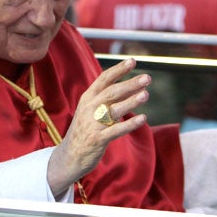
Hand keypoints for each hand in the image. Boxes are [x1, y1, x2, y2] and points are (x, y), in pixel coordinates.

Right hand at [47, 58, 150, 196]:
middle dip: (130, 84)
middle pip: (111, 92)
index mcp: (87, 98)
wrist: (69, 156)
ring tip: (146, 94)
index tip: (133, 61)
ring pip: (114, 110)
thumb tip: (131, 87)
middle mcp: (89, 108)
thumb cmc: (85, 130)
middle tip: (147, 78)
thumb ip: (107, 99)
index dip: (118, 70)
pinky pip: (115, 130)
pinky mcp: (97, 139)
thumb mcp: (91, 110)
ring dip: (131, 101)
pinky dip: (129, 124)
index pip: (104, 79)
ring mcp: (92, 124)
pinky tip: (143, 118)